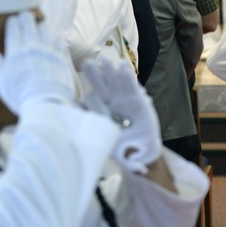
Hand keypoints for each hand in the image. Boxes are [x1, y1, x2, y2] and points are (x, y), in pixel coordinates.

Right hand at [0, 11, 75, 113]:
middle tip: (25, 14)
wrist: (45, 102)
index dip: (13, 23)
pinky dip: (57, 39)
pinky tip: (56, 37)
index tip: (12, 18)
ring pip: (45, 32)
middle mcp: (32, 48)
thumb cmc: (20, 96)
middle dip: (26, 18)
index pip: (13, 32)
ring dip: (42, 26)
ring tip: (40, 24)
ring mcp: (49, 52)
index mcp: (15, 53)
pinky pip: (60, 43)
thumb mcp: (2, 83)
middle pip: (29, 27)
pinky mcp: (62, 58)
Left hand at [80, 58, 161, 173]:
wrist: (143, 150)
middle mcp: (110, 108)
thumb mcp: (126, 160)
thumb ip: (129, 162)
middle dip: (94, 79)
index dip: (90, 106)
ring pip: (114, 85)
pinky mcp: (136, 99)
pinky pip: (131, 86)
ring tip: (106, 61)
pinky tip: (123, 67)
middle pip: (100, 90)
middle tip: (87, 65)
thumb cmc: (129, 154)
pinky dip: (127, 77)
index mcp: (101, 120)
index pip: (92, 109)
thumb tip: (133, 165)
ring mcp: (122, 102)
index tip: (82, 100)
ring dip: (110, 73)